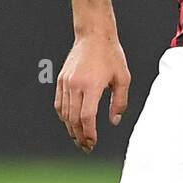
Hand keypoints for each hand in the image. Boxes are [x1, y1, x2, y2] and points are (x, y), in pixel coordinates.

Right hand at [55, 36, 130, 151]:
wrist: (94, 35)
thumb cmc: (111, 56)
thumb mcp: (123, 78)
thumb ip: (120, 102)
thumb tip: (114, 121)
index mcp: (92, 85)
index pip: (87, 117)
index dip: (89, 133)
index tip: (93, 143)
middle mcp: (76, 85)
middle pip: (74, 119)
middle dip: (80, 136)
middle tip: (87, 147)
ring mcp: (66, 82)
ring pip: (64, 113)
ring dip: (71, 128)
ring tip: (79, 138)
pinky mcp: (61, 80)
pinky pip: (59, 103)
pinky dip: (64, 116)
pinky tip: (71, 123)